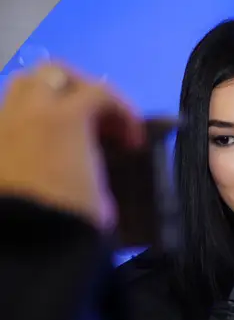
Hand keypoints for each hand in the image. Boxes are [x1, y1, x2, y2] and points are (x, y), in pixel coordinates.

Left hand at [0, 62, 143, 230]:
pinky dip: (30, 120)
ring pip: (24, 87)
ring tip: (69, 126)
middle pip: (55, 73)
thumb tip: (100, 154)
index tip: (135, 141)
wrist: (29, 245)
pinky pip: (9, 115)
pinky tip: (44, 146)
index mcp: (64, 117)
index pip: (101, 93)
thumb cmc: (74, 215)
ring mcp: (3, 125)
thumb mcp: (103, 186)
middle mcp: (28, 111)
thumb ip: (102, 157)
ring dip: (51, 98)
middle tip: (101, 119)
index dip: (124, 113)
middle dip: (82, 88)